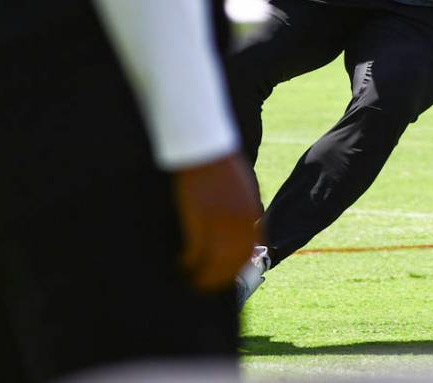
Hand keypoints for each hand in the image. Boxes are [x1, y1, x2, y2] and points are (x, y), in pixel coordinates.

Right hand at [172, 152, 261, 291]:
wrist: (204, 148)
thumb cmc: (220, 167)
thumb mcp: (242, 190)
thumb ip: (243, 213)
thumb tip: (244, 232)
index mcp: (251, 215)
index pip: (248, 253)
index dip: (235, 269)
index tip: (224, 277)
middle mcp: (240, 223)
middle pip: (232, 264)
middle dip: (217, 279)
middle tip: (203, 285)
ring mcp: (220, 222)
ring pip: (214, 264)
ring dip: (202, 277)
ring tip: (190, 280)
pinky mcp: (200, 220)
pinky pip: (195, 253)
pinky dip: (188, 263)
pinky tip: (180, 264)